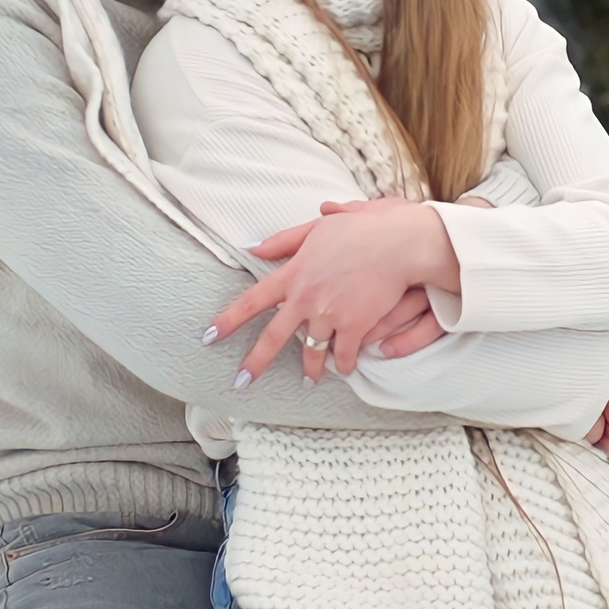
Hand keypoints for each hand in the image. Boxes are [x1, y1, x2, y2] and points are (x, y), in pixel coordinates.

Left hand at [207, 201, 459, 384]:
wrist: (398, 242)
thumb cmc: (361, 229)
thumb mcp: (318, 227)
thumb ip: (284, 240)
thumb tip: (252, 247)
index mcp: (294, 275)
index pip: (252, 301)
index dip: (228, 320)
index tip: (210, 336)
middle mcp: (306, 299)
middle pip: (273, 337)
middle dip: (255, 362)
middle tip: (241, 382)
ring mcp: (330, 315)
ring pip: (312, 351)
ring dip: (311, 370)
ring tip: (308, 382)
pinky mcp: (355, 326)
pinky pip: (345, 354)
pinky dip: (345, 364)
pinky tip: (345, 369)